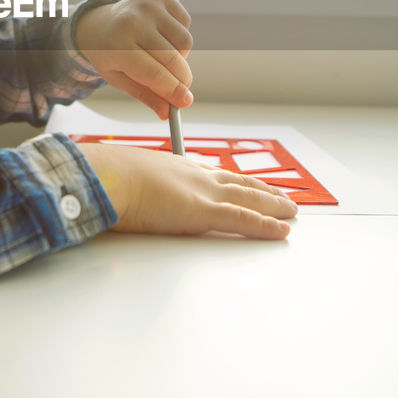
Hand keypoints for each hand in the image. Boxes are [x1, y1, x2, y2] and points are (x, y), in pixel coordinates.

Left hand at [74, 0, 193, 119]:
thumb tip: (166, 113)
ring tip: (161, 55)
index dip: (173, 90)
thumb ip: (145, 95)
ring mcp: (147, 6)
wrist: (99, 22)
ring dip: (180, 56)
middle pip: (172, 59)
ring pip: (184, 42)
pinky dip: (179, 36)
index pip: (153, 73)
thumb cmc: (110, 54)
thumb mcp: (119, 79)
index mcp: (117, 46)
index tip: (185, 102)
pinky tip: (162, 35)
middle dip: (182, 79)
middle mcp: (132, 22)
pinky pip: (186, 23)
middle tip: (181, 87)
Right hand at [76, 139, 296, 239]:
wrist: (108, 177)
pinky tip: (281, 230)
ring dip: (273, 206)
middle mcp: (195, 175)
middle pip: (238, 183)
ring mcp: (203, 193)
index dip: (233, 179)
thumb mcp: (123, 179)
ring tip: (290, 211)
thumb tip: (121, 197)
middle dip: (262, 190)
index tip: (246, 182)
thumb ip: (132, 189)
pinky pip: (244, 219)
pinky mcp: (205, 212)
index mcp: (176, 167)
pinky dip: (265, 226)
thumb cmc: (107, 179)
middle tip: (281, 196)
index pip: (213, 173)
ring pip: (249, 198)